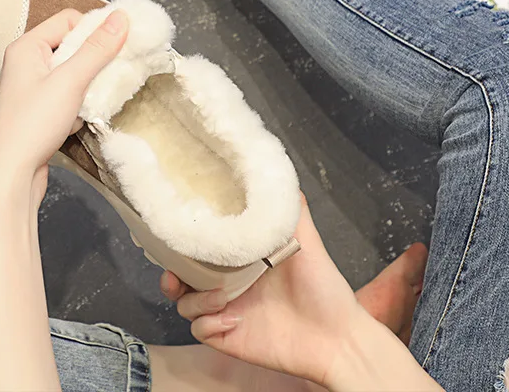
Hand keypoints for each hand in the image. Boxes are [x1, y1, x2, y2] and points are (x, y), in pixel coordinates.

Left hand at [0, 8, 127, 201]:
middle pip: (71, 45)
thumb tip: (120, 17)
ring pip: (72, 71)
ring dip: (87, 83)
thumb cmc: (32, 125)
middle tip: (111, 71)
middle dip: (94, 59)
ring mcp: (30, 87)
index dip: (95, 28)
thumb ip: (97, 48)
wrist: (10, 175)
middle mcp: (25, 62)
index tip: (119, 43)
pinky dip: (79, 102)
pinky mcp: (37, 109)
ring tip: (90, 99)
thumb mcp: (71, 81)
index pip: (68, 19)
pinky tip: (78, 118)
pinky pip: (67, 93)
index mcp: (27, 47)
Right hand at [161, 195, 411, 386]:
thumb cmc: (322, 286)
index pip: (199, 248)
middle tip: (175, 274)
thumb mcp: (306, 239)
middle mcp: (228, 284)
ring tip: (221, 297)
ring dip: (196, 300)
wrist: (337, 337)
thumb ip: (290, 208)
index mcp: (240, 259)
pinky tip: (233, 319)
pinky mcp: (228, 337)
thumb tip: (277, 171)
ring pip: (185, 305)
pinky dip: (209, 322)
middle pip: (182, 277)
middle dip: (171, 275)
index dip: (182, 242)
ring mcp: (225, 311)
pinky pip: (201, 330)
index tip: (176, 232)